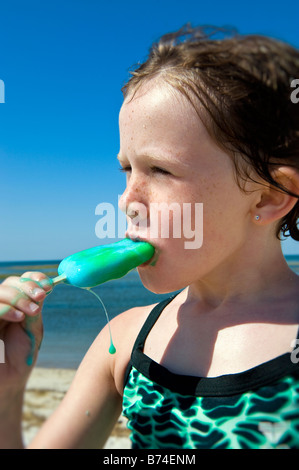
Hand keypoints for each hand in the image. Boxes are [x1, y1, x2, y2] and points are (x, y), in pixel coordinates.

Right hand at [0, 272, 52, 391]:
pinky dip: (5, 308)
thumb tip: (46, 284)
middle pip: (9, 283)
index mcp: (14, 303)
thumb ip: (36, 307)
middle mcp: (0, 305)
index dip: (33, 278)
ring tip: (32, 311)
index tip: (48, 284)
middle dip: (27, 287)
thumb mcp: (33, 328)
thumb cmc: (21, 356)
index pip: (20, 281)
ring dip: (18, 297)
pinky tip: (18, 317)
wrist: (9, 382)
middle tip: (42, 296)